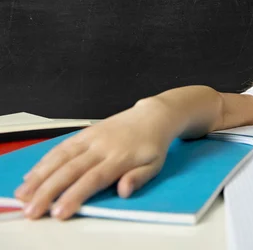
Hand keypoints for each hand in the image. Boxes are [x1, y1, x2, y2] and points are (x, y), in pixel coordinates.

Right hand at [14, 102, 174, 219]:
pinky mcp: (84, 132)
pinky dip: (44, 161)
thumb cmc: (153, 145)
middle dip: (48, 191)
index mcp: (120, 158)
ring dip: (39, 176)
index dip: (74, 195)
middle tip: (31, 210)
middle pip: (71, 170)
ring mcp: (91, 138)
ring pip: (60, 157)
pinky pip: (61, 147)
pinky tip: (31, 175)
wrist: (153, 116)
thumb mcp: (155, 165)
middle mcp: (102, 147)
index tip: (59, 211)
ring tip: (23, 194)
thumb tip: (124, 191)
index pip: (93, 179)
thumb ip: (139, 178)